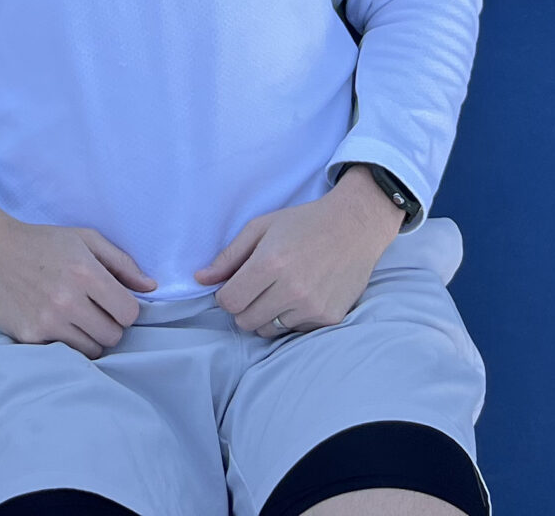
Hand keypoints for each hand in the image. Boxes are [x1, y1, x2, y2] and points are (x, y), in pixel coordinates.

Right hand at [0, 191, 156, 357]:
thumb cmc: (43, 243)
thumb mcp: (85, 239)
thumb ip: (122, 263)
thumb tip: (151, 287)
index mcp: (85, 273)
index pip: (129, 313)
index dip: (125, 308)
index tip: (113, 301)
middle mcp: (67, 300)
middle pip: (113, 336)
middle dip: (109, 324)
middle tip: (94, 310)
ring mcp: (47, 322)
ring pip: (92, 349)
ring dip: (90, 337)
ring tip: (75, 318)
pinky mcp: (29, 337)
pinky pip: (65, 354)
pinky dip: (65, 342)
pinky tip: (55, 323)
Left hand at [196, 166, 402, 338]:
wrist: (355, 226)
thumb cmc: (304, 222)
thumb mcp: (261, 227)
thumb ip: (229, 256)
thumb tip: (200, 279)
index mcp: (270, 264)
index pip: (229, 302)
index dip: (225, 294)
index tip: (235, 284)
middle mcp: (291, 289)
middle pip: (245, 320)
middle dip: (244, 306)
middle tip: (258, 287)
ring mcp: (312, 307)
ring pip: (269, 329)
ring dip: (267, 314)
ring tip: (280, 290)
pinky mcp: (328, 318)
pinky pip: (294, 331)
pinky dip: (291, 318)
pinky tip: (302, 295)